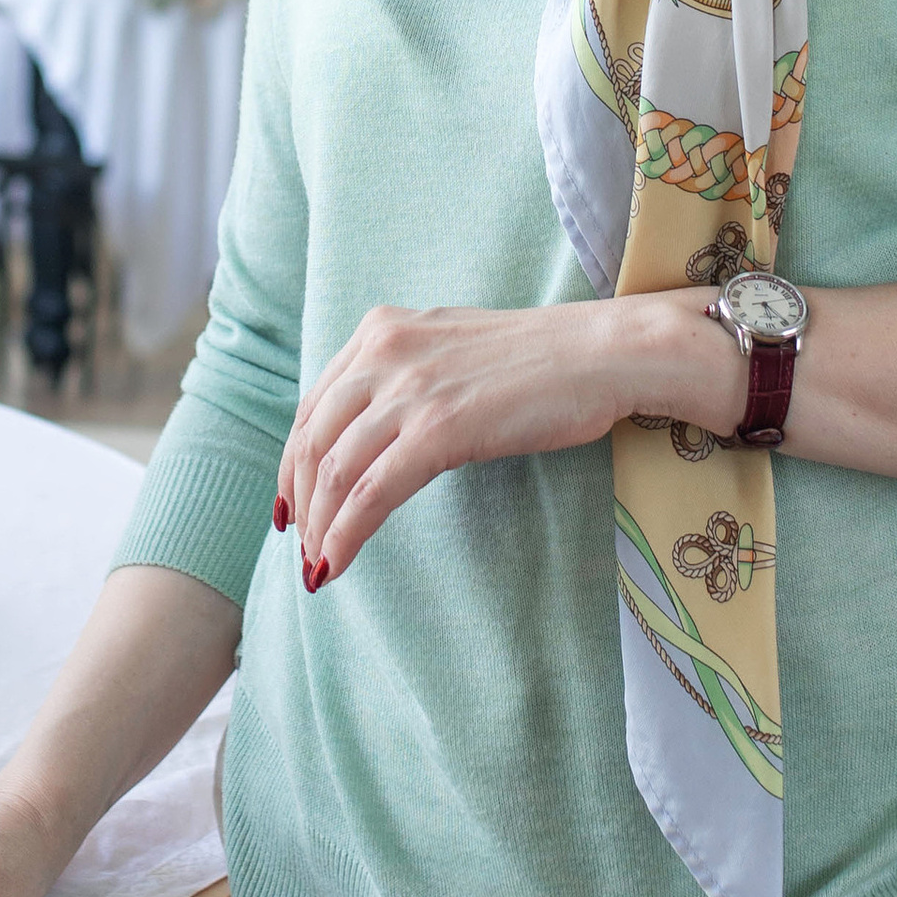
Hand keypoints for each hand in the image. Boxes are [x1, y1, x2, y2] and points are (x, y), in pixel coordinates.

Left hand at [280, 295, 744, 583]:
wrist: (605, 354)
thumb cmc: (543, 359)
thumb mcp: (452, 348)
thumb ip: (405, 375)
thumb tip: (373, 429)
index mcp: (382, 331)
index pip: (314, 405)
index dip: (294, 463)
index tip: (292, 504)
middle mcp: (384, 353)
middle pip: (313, 440)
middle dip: (299, 502)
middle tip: (303, 547)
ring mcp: (409, 390)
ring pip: (334, 471)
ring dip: (319, 527)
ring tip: (318, 565)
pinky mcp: (438, 429)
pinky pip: (370, 493)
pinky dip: (345, 534)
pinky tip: (337, 563)